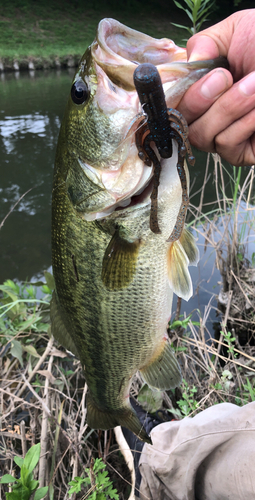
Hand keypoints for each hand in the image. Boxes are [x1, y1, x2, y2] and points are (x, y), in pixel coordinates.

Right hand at [178, 9, 254, 165]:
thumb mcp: (235, 31)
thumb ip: (202, 45)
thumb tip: (187, 68)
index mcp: (200, 88)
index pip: (170, 103)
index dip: (171, 96)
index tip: (187, 78)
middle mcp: (206, 116)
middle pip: (181, 123)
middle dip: (199, 100)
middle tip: (225, 77)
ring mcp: (222, 136)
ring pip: (203, 135)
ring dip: (228, 108)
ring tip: (254, 84)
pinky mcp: (241, 153)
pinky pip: (227, 145)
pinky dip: (243, 124)